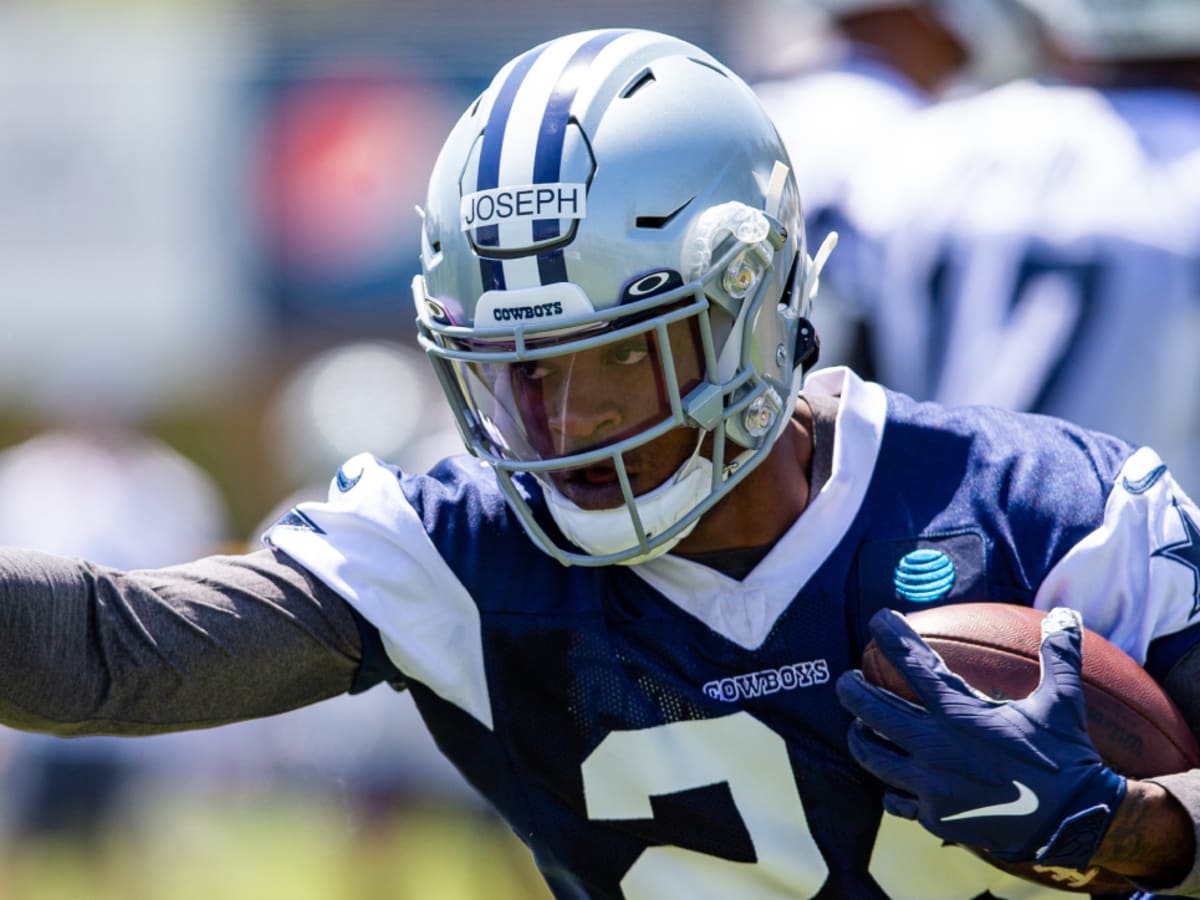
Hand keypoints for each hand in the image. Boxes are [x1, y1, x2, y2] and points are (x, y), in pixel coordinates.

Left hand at [835, 607, 1125, 868]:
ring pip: (872, 757)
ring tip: (858, 727)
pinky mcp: (934, 818)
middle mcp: (934, 746)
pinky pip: (895, 800)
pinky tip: (892, 784)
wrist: (1078, 823)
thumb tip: (1067, 615)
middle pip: (870, 710)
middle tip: (846, 680)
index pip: (912, 662)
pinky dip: (890, 790)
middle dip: (850, 690)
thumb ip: (1059, 656)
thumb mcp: (1063, 703)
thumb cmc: (1067, 759)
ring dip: (860, 738)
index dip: (891, 636)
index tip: (878, 619)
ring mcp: (929, 785)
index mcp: (958, 712)